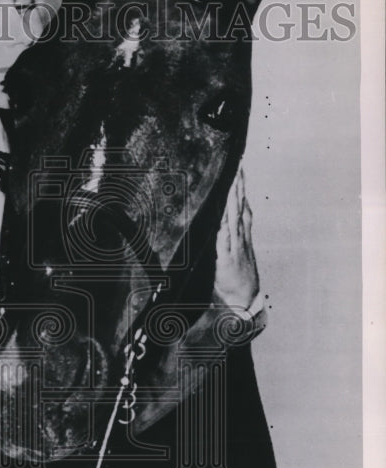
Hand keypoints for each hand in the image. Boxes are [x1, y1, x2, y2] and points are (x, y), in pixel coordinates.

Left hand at [213, 168, 259, 309]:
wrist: (243, 300)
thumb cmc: (236, 278)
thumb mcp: (235, 254)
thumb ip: (231, 237)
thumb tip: (228, 218)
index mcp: (242, 236)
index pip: (242, 207)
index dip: (242, 189)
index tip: (240, 171)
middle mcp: (240, 239)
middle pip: (240, 208)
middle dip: (239, 187)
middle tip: (239, 166)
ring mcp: (234, 248)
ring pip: (234, 220)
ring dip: (234, 201)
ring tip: (233, 183)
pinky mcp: (226, 260)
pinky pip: (224, 241)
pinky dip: (225, 228)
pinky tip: (224, 215)